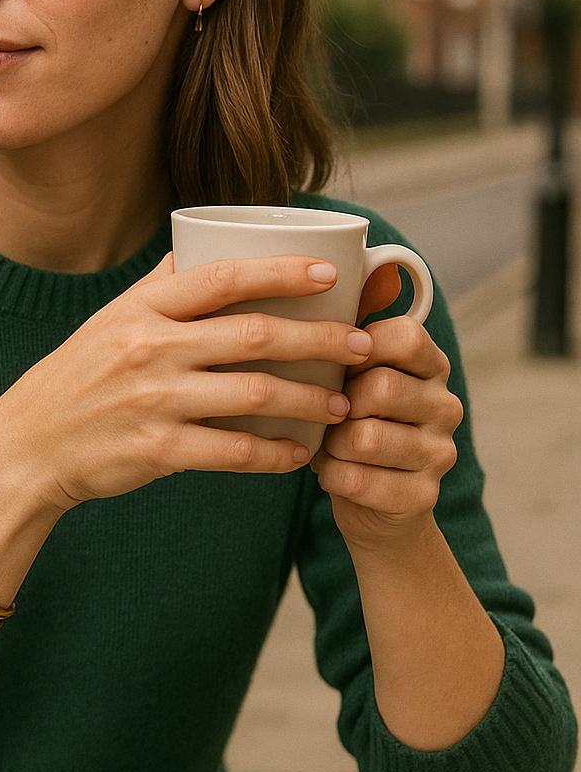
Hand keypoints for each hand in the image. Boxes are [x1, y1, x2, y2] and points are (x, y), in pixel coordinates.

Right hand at [0, 251, 374, 513]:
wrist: (27, 445)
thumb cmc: (77, 378)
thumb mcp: (110, 320)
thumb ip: (161, 287)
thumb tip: (204, 241)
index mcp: (143, 310)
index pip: (221, 278)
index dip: (281, 272)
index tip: (331, 274)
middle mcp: (149, 349)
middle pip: (252, 336)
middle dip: (318, 339)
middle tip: (362, 345)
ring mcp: (153, 401)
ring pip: (253, 395)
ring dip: (308, 400)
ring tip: (341, 404)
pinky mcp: (156, 451)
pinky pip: (233, 453)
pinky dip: (275, 455)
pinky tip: (301, 455)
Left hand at [311, 268, 462, 548]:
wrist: (373, 504)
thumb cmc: (351, 424)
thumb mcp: (351, 375)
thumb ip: (349, 331)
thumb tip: (357, 267)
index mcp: (431, 366)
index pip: (405, 337)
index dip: (360, 347)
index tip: (338, 363)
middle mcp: (445, 405)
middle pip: (380, 387)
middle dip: (337, 404)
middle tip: (324, 413)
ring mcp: (439, 453)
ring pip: (365, 437)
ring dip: (330, 443)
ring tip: (326, 443)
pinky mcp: (422, 496)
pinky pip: (356, 479)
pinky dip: (329, 475)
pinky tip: (330, 472)